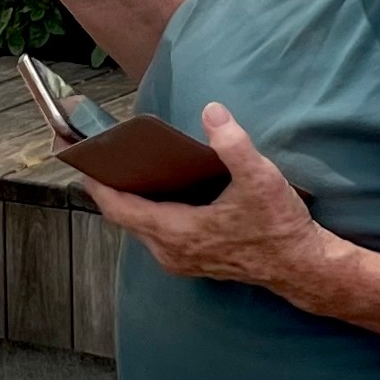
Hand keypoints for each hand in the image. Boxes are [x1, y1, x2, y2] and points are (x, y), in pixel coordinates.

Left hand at [84, 104, 327, 293]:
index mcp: (176, 232)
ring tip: (122, 166)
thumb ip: (233, 144)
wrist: (302, 267)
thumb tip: (212, 112)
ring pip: (140, 227)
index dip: (96, 184)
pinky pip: (156, 233)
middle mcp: (170, 252)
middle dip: (108, 187)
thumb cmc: (278, 226)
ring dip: (128, 200)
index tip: (78, 161)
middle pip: (124, 217)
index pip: (119, 208)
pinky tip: (157, 188)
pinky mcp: (192, 260)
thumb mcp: (260, 179)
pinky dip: (148, 211)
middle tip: (96, 155)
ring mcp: (180, 260)